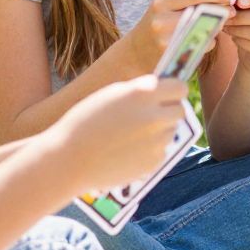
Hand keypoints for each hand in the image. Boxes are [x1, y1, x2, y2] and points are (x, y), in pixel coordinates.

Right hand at [49, 75, 190, 192]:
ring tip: (130, 135)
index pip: (180, 87)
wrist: (68, 160)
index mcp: (144, 93)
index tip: (168, 94)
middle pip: (180, 110)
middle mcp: (155, 116)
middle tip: (152, 114)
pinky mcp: (154, 161)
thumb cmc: (84, 123)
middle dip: (169, 110)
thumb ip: (140, 91)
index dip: (173, 91)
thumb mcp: (111, 95)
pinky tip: (127, 150)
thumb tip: (163, 90)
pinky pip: (161, 150)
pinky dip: (150, 150)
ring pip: (170, 131)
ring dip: (158, 130)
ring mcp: (157, 141)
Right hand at [127, 0, 232, 71]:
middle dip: (221, 11)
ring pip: (204, 30)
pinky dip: (207, 42)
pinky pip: (201, 46)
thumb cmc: (154, 26)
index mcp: (161, 3)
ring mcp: (167, 40)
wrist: (134, 54)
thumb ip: (186, 2)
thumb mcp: (163, 9)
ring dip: (215, 27)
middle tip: (231, 11)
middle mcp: (162, 20)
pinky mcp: (174, 55)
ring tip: (214, 26)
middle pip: (202, 12)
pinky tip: (202, 40)